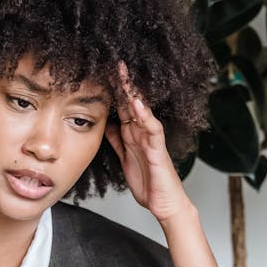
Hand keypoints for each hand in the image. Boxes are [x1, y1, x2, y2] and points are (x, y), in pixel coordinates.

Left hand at [105, 62, 221, 266]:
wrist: (165, 204)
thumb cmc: (149, 183)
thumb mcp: (125, 159)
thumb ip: (118, 141)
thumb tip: (107, 124)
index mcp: (133, 134)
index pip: (121, 107)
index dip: (112, 91)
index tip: (101, 74)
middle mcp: (143, 133)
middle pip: (130, 103)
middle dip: (122, 84)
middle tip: (113, 62)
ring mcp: (151, 140)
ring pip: (141, 111)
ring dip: (132, 92)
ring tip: (123, 74)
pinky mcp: (158, 150)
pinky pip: (152, 129)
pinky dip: (145, 115)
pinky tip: (137, 103)